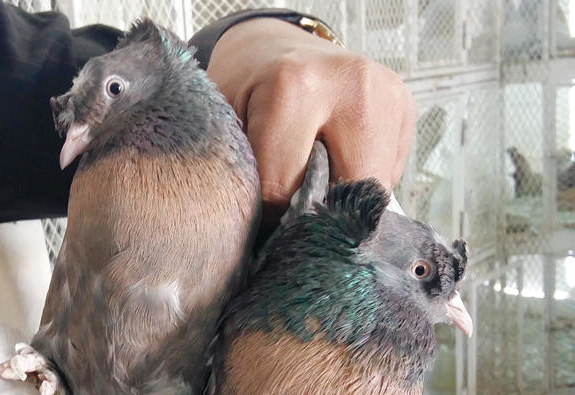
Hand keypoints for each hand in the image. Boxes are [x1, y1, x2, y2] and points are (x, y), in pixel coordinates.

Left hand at [207, 18, 414, 225]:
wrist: (276, 46)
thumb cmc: (246, 88)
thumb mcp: (226, 125)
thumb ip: (243, 172)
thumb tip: (270, 238)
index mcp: (293, 88)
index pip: (284, 190)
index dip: (269, 218)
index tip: (263, 222)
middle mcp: (351, 87)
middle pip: (348, 193)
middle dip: (321, 217)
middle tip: (298, 218)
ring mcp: (387, 93)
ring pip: (376, 188)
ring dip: (348, 200)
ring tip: (319, 180)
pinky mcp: (405, 104)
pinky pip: (389, 171)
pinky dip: (364, 180)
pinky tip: (340, 160)